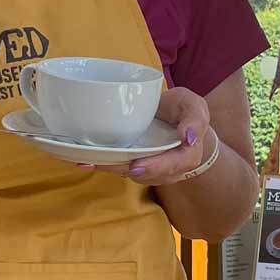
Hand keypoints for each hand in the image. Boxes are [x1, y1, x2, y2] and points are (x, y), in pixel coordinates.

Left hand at [84, 86, 216, 185]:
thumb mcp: (193, 106)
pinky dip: (104, 165)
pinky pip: (122, 168)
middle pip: (148, 174)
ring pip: (131, 174)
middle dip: (123, 169)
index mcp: (187, 154)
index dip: (157, 167)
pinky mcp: (136, 165)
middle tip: (101, 163)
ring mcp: (152, 170)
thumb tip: (189, 137)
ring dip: (110, 168)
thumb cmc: (183, 111)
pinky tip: (85, 160)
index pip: (176, 164)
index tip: (138, 166)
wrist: (177, 120)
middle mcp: (169, 168)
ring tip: (87, 160)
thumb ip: (194, 118)